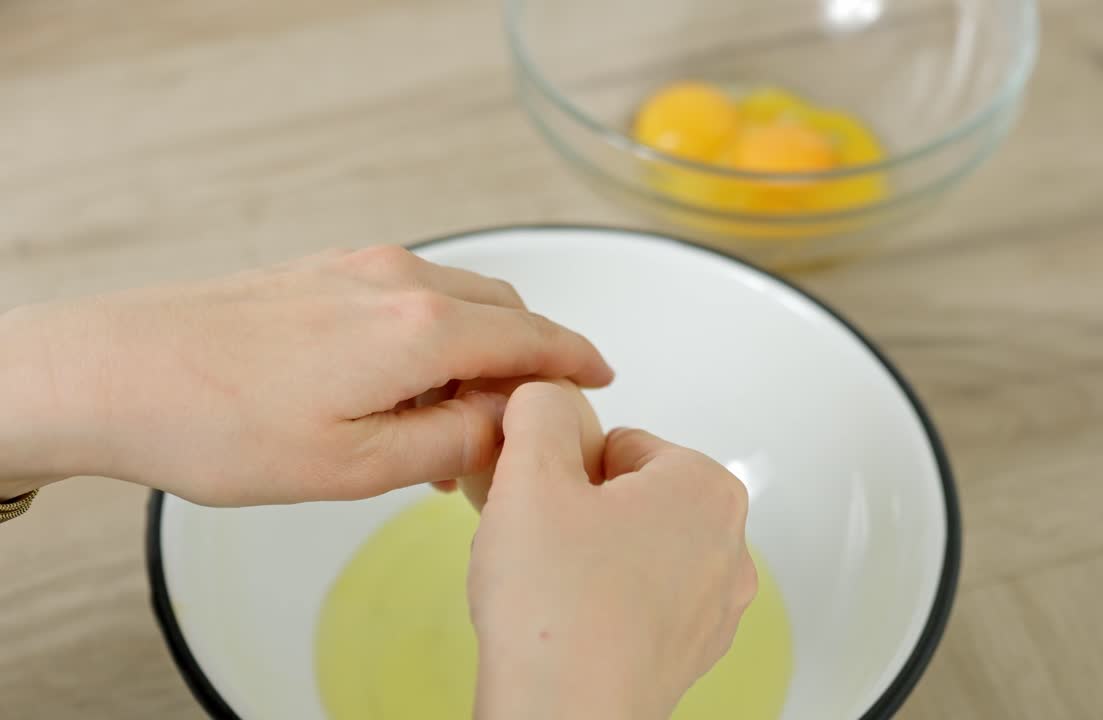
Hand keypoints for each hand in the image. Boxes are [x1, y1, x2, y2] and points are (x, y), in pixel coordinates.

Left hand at [0, 246, 611, 504]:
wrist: (116, 371)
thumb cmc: (222, 425)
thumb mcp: (357, 466)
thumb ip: (451, 442)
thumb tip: (504, 426)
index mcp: (422, 329)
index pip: (535, 340)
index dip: (578, 363)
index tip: (603, 380)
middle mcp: (400, 281)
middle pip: (504, 314)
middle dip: (530, 362)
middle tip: (524, 423)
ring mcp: (359, 268)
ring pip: (460, 301)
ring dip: (479, 351)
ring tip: (453, 422)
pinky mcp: (325, 271)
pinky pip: (412, 295)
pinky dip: (435, 335)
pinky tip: (406, 386)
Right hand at [468, 382, 756, 719]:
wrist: (562, 717)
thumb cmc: (557, 610)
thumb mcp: (532, 472)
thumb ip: (541, 409)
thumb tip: (546, 394)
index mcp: (708, 488)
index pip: (622, 444)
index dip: (569, 470)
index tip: (548, 502)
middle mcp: (729, 546)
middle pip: (636, 494)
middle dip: (586, 510)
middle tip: (547, 544)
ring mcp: (716, 605)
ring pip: (639, 548)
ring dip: (595, 555)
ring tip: (558, 586)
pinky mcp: (693, 651)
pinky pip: (644, 601)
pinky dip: (608, 602)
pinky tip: (573, 620)